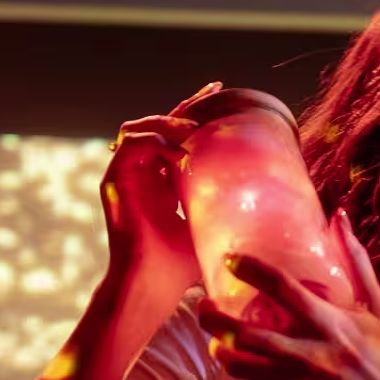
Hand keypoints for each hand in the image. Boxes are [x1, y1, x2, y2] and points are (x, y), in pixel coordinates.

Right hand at [99, 82, 219, 283]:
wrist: (152, 287)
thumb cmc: (180, 266)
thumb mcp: (210, 225)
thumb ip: (223, 205)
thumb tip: (266, 198)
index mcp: (161, 181)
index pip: (176, 138)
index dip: (196, 116)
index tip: (221, 98)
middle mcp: (141, 174)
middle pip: (160, 125)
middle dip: (186, 107)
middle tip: (213, 92)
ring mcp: (125, 177)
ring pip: (143, 128)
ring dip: (169, 121)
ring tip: (195, 127)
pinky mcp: (113, 183)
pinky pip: (132, 145)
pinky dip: (155, 140)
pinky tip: (179, 149)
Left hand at [196, 210, 379, 379]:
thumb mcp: (374, 305)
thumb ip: (355, 260)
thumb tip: (339, 216)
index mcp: (330, 323)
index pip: (282, 288)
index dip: (251, 269)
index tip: (231, 259)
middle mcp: (312, 354)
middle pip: (246, 335)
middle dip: (214, 318)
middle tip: (203, 305)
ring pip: (242, 366)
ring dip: (221, 350)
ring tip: (217, 339)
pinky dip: (245, 373)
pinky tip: (243, 363)